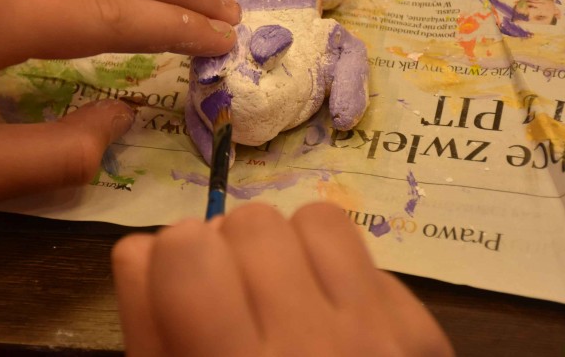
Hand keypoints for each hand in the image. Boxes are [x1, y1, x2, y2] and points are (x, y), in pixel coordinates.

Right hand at [112, 202, 453, 356]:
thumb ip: (146, 326)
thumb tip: (142, 244)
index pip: (188, 248)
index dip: (175, 259)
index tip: (186, 289)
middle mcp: (311, 348)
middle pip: (251, 221)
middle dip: (231, 251)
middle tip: (237, 303)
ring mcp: (379, 338)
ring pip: (315, 220)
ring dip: (288, 251)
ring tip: (284, 300)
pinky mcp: (422, 334)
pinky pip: (366, 256)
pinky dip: (338, 276)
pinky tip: (331, 320)